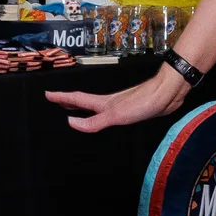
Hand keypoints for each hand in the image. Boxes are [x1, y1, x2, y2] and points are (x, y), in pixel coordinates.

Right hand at [48, 69, 188, 132]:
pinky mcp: (133, 110)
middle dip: (69, 103)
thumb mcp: (116, 114)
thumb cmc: (143, 101)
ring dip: (84, 109)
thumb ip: (95, 120)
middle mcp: (110, 103)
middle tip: (56, 103)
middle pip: (85, 101)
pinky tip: (106, 118)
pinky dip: (101, 115)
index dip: (61, 98)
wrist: (168, 93)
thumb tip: (70, 123)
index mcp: (104, 103)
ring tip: (75, 111)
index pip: (77, 99)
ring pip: (97, 107)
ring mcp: (121, 105)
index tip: (46, 94)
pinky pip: (110, 113)